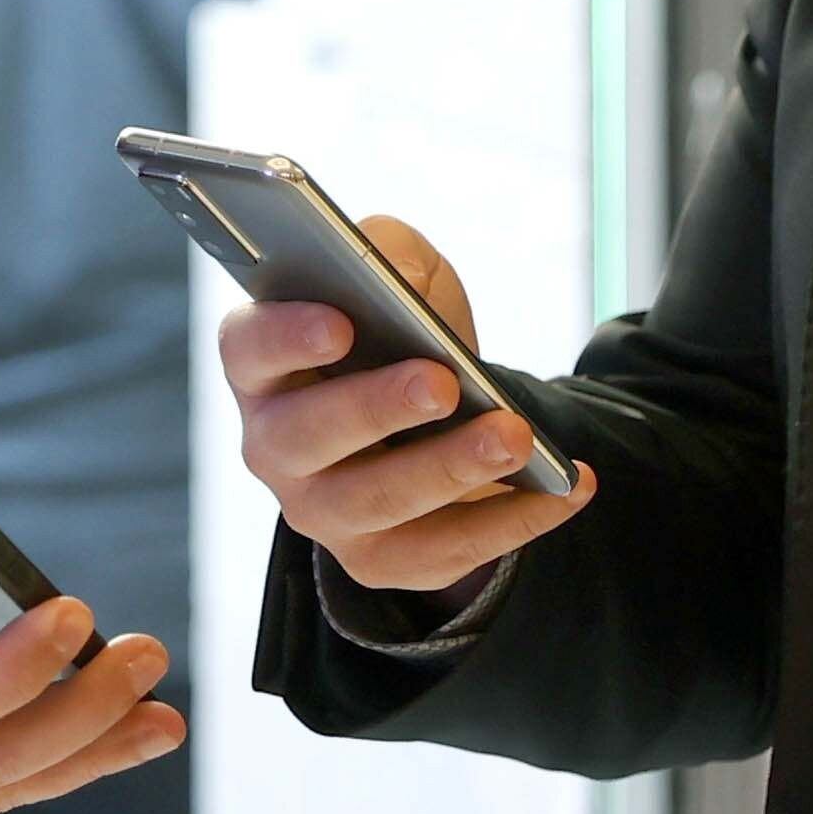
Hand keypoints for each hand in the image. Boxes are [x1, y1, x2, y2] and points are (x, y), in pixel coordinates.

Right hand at [217, 212, 595, 597]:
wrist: (428, 417)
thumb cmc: (398, 332)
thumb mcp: (396, 271)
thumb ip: (390, 253)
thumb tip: (404, 282)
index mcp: (262, 365)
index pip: (249, 349)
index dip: (286, 338)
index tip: (340, 324)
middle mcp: (273, 445)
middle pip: (306, 436)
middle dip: (376, 408)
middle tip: (442, 383)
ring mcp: (320, 510)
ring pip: (375, 501)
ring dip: (449, 469)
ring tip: (513, 436)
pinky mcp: (376, 560)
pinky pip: (439, 553)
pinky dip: (509, 522)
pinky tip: (562, 488)